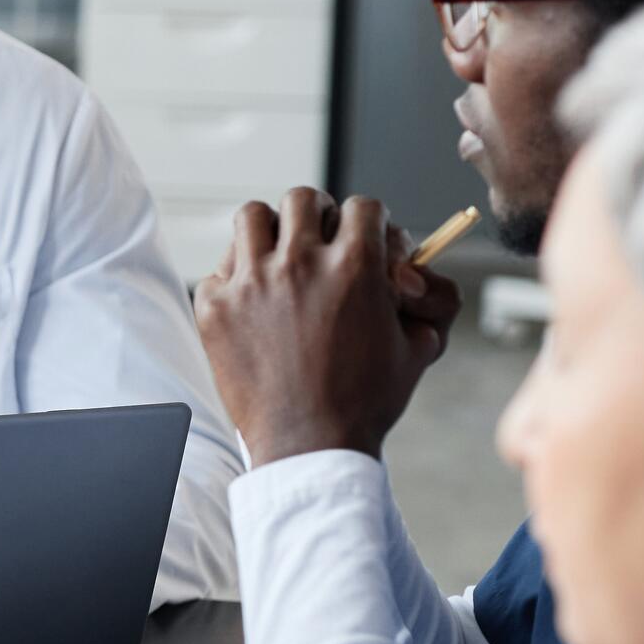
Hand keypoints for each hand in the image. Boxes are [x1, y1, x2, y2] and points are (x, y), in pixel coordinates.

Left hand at [194, 190, 460, 466]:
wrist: (310, 445)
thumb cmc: (366, 400)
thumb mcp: (419, 345)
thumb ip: (428, 297)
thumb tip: (413, 271)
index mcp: (356, 265)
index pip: (362, 206)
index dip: (370, 222)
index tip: (366, 242)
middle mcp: (301, 263)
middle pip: (304, 199)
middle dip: (318, 216)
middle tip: (320, 240)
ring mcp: (252, 282)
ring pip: (253, 217)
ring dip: (271, 230)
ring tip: (280, 255)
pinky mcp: (215, 307)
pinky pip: (220, 267)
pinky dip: (236, 275)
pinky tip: (252, 298)